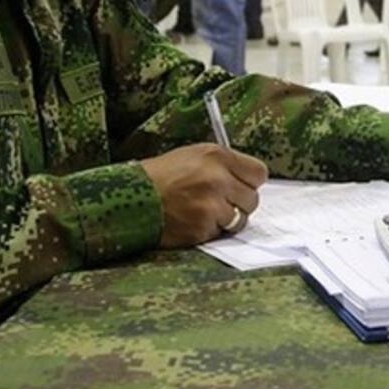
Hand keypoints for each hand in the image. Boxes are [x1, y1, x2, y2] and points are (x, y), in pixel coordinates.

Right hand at [140, 144, 268, 246]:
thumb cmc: (160, 176)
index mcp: (217, 156)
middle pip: (253, 199)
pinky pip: (221, 233)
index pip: (259, 173)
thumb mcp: (194, 156)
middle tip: (220, 203)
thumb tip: (250, 180)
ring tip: (205, 212)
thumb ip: (224, 166)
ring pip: (240, 219)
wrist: (129, 198)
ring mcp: (211, 204)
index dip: (250, 183)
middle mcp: (217, 178)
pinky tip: (193, 221)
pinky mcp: (202, 227)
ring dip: (227, 220)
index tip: (242, 187)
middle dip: (239, 203)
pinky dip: (210, 231)